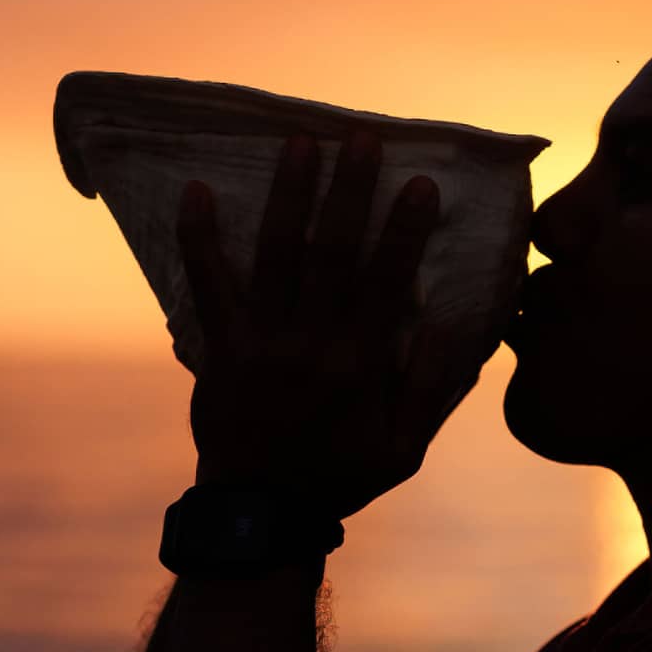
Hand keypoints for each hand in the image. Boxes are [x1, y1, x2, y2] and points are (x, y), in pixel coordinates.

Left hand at [175, 130, 456, 520]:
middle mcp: (311, 344)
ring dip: (288, 194)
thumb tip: (456, 328)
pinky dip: (199, 237)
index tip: (419, 182)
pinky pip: (207, 284)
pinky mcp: (221, 347)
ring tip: (299, 142)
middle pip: (332, 253)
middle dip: (349, 191)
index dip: (404, 230)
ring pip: (276, 254)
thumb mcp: (405, 450)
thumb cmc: (341, 478)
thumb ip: (431, 390)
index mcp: (360, 365)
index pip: (387, 282)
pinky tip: (195, 189)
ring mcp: (261, 342)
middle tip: (361, 136)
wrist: (259, 515)